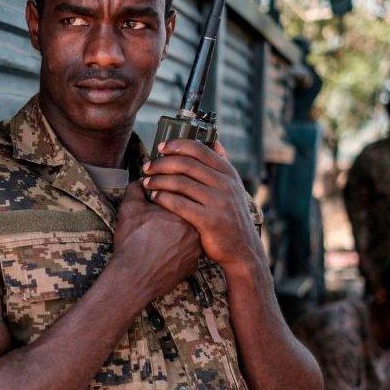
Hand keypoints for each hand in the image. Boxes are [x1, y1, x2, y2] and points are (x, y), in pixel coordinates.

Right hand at [107, 181, 202, 304]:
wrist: (134, 277)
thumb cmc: (131, 242)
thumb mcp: (129, 209)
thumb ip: (136, 189)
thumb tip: (141, 181)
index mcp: (182, 210)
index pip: (178, 195)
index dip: (162, 196)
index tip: (153, 203)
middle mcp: (195, 228)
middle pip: (185, 213)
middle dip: (172, 214)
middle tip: (155, 220)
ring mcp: (197, 248)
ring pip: (189, 232)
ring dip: (177, 231)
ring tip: (158, 235)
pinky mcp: (194, 264)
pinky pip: (189, 250)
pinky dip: (179, 248)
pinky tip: (164, 249)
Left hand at [141, 138, 262, 270]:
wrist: (242, 249)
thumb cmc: (230, 215)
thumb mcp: (233, 187)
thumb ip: (222, 164)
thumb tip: (214, 140)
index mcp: (228, 172)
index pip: (199, 149)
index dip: (176, 145)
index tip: (160, 147)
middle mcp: (225, 184)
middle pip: (186, 164)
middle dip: (161, 163)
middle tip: (147, 167)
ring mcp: (218, 202)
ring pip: (180, 183)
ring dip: (159, 180)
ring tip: (146, 182)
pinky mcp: (209, 220)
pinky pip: (180, 204)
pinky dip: (163, 198)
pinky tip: (154, 198)